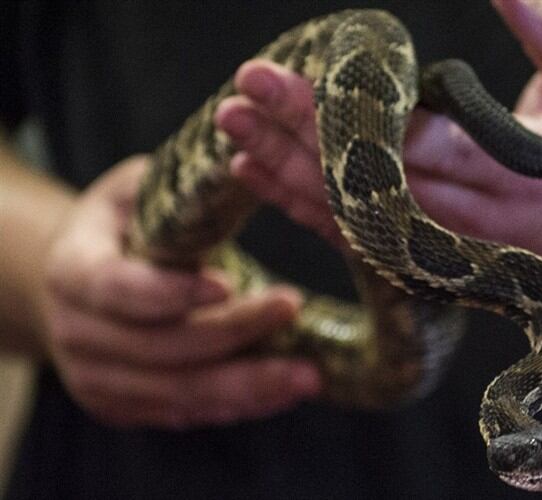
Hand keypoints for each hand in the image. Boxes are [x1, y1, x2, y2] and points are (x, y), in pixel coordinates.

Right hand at [40, 157, 320, 428]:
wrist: (82, 282)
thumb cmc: (125, 223)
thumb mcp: (141, 189)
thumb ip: (181, 188)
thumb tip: (251, 158)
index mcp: (73, 270)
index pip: (117, 288)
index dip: (170, 292)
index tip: (228, 284)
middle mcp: (76, 333)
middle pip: (160, 348)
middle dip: (233, 334)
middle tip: (293, 312)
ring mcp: (96, 378)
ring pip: (178, 394)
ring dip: (247, 386)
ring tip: (308, 375)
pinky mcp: (124, 406)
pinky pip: (185, 415)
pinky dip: (236, 405)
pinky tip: (281, 392)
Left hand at [215, 0, 541, 314]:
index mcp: (513, 172)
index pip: (409, 143)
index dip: (338, 115)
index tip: (280, 76)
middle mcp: (472, 221)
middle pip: (366, 181)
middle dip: (295, 136)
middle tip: (239, 92)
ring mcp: (447, 252)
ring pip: (351, 217)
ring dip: (286, 174)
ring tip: (229, 129)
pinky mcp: (431, 263)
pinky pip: (357, 241)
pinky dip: (305, 209)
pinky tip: (258, 175)